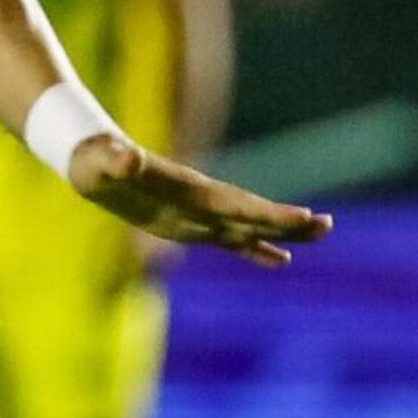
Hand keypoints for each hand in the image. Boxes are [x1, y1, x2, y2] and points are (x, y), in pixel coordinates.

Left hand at [69, 138, 332, 270]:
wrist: (90, 159)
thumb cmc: (92, 160)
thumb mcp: (99, 162)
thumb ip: (115, 160)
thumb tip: (123, 157)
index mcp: (188, 189)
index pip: (236, 204)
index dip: (268, 213)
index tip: (304, 216)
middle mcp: (200, 200)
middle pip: (252, 212)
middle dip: (288, 221)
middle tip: (327, 226)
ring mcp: (197, 212)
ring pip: (248, 225)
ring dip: (282, 232)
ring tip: (319, 234)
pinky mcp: (189, 224)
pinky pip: (228, 239)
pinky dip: (254, 249)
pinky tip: (279, 260)